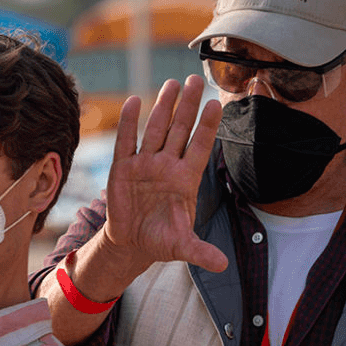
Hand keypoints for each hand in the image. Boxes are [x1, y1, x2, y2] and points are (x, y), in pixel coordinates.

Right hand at [104, 74, 227, 273]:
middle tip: (196, 79)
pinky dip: (129, 124)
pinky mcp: (123, 168)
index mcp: (185, 180)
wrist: (131, 244)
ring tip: (172, 83)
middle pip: (180, 130)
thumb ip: (200, 251)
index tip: (216, 104)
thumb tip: (222, 265)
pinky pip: (127, 142)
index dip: (207, 127)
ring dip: (163, 108)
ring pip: (156, 130)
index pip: (200, 147)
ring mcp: (145, 164)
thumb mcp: (182, 248)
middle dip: (188, 106)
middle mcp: (168, 166)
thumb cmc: (160, 241)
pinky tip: (134, 102)